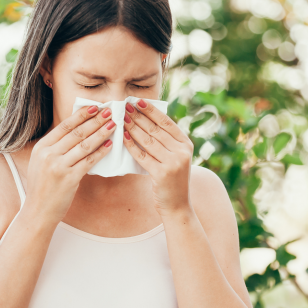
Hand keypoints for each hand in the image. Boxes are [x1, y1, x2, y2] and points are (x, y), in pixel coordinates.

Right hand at [24, 105, 115, 222]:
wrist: (38, 211)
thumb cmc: (43, 187)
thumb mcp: (41, 162)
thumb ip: (54, 148)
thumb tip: (76, 131)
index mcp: (41, 147)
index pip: (64, 126)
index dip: (81, 115)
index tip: (94, 107)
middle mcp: (48, 154)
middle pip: (77, 133)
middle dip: (95, 120)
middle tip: (109, 111)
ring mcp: (59, 166)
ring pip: (85, 145)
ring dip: (101, 133)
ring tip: (113, 125)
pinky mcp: (69, 179)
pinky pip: (89, 161)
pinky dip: (101, 152)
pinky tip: (110, 145)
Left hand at [122, 99, 194, 217]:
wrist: (178, 206)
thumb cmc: (172, 180)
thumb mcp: (175, 157)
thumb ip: (166, 142)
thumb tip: (146, 121)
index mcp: (186, 144)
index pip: (166, 122)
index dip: (151, 110)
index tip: (138, 101)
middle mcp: (182, 151)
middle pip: (155, 130)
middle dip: (138, 116)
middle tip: (125, 107)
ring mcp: (173, 163)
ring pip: (148, 141)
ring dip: (132, 128)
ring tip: (122, 118)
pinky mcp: (162, 174)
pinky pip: (142, 156)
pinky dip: (131, 146)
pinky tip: (123, 137)